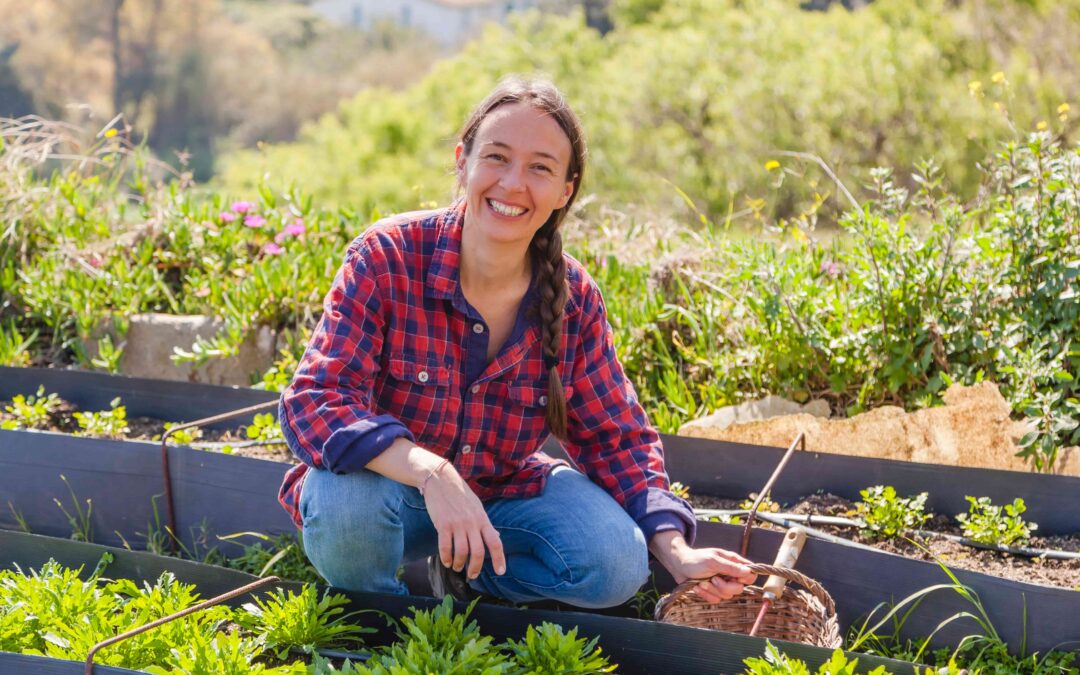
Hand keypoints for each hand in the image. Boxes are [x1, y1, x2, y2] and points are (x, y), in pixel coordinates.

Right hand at [422, 462, 506, 580]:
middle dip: (475, 567)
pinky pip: (445, 547)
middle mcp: (472, 522)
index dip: (499, 559)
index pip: (495, 542)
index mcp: (482, 519)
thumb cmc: (460, 494)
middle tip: (472, 575)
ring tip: (457, 567)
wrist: (440, 479)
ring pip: (461, 552)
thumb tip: (496, 537)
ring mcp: (457, 524)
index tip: (500, 572)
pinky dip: (446, 558)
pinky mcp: (442, 524)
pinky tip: (446, 561)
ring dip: (459, 564)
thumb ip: (485, 523)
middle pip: (478, 552)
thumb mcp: (477, 506)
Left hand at [650, 532, 756, 602]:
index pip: (750, 575)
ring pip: (726, 596)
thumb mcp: (713, 561)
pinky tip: (698, 587)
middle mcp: (730, 574)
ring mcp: (722, 584)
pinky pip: (715, 600)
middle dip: (724, 586)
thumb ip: (730, 567)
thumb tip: (748, 571)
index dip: (745, 579)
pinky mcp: (713, 591)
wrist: (678, 566)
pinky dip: (705, 594)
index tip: (734, 578)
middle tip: (713, 579)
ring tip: (702, 582)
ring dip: (712, 590)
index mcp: (733, 562)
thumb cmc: (695, 559)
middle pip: (739, 589)